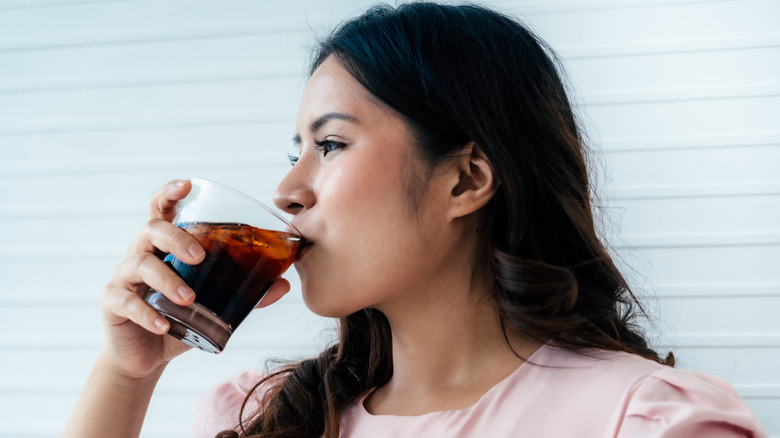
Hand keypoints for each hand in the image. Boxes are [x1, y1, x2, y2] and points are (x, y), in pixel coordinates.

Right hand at [99, 179, 290, 377]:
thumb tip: (283, 284)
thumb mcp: (214, 305)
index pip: (162, 209)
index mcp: (165, 246)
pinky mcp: (112, 303)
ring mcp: (124, 277)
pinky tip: (164, 325)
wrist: (147, 356)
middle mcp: (142, 254)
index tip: (186, 185)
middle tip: (200, 257)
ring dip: (167, 280)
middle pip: (151, 229)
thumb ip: (245, 293)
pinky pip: (126, 301)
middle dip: (176, 238)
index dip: (170, 193)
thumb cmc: (180, 319)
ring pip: (139, 264)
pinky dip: (147, 313)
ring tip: (189, 299)